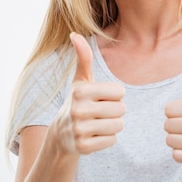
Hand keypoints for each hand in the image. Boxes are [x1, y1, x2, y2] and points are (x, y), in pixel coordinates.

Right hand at [51, 32, 125, 154]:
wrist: (61, 134)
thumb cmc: (78, 102)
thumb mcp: (80, 80)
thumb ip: (83, 57)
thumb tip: (74, 34)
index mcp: (80, 91)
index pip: (120, 92)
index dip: (115, 95)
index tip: (102, 98)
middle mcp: (78, 110)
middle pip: (121, 109)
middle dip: (115, 111)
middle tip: (100, 112)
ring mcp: (79, 130)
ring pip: (118, 125)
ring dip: (113, 125)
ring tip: (99, 123)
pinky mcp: (83, 148)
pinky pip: (112, 141)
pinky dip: (108, 139)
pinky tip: (95, 135)